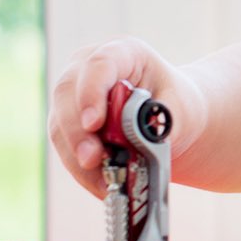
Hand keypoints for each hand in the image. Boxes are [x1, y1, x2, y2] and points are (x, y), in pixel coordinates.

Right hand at [49, 36, 200, 196]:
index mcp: (123, 53)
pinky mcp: (68, 124)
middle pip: (67, 93)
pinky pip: (65, 148)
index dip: (92, 92)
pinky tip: (102, 187)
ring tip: (104, 184)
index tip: (95, 123)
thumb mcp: (181, 110)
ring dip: (78, 159)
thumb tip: (139, 141)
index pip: (99, 64)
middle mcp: (88, 68)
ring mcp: (73, 95)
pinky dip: (82, 172)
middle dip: (77, 131)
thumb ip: (160, 121)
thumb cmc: (176, 107)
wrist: (172, 119)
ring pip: (60, 125)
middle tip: (92, 159)